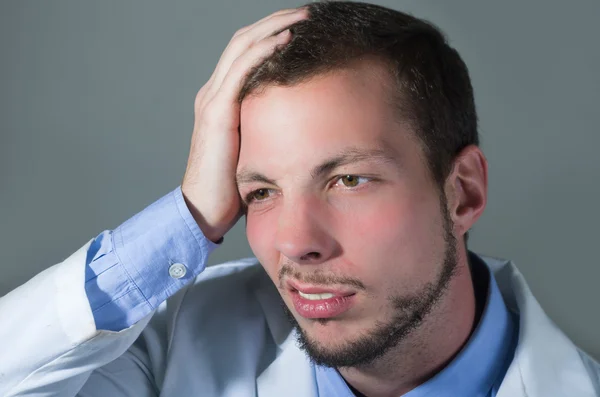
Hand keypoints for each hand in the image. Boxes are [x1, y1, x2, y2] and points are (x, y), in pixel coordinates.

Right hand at [181, 8, 307, 242]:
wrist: (204, 209)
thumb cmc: (232, 185)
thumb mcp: (256, 148)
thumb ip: (269, 129)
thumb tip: (303, 126)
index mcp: (223, 98)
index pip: (247, 51)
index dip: (273, 32)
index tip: (304, 25)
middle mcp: (214, 91)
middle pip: (245, 40)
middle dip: (277, 20)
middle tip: (309, 11)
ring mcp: (213, 99)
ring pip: (242, 46)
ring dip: (274, 27)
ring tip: (302, 16)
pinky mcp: (217, 112)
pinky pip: (240, 70)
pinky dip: (263, 50)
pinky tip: (285, 40)